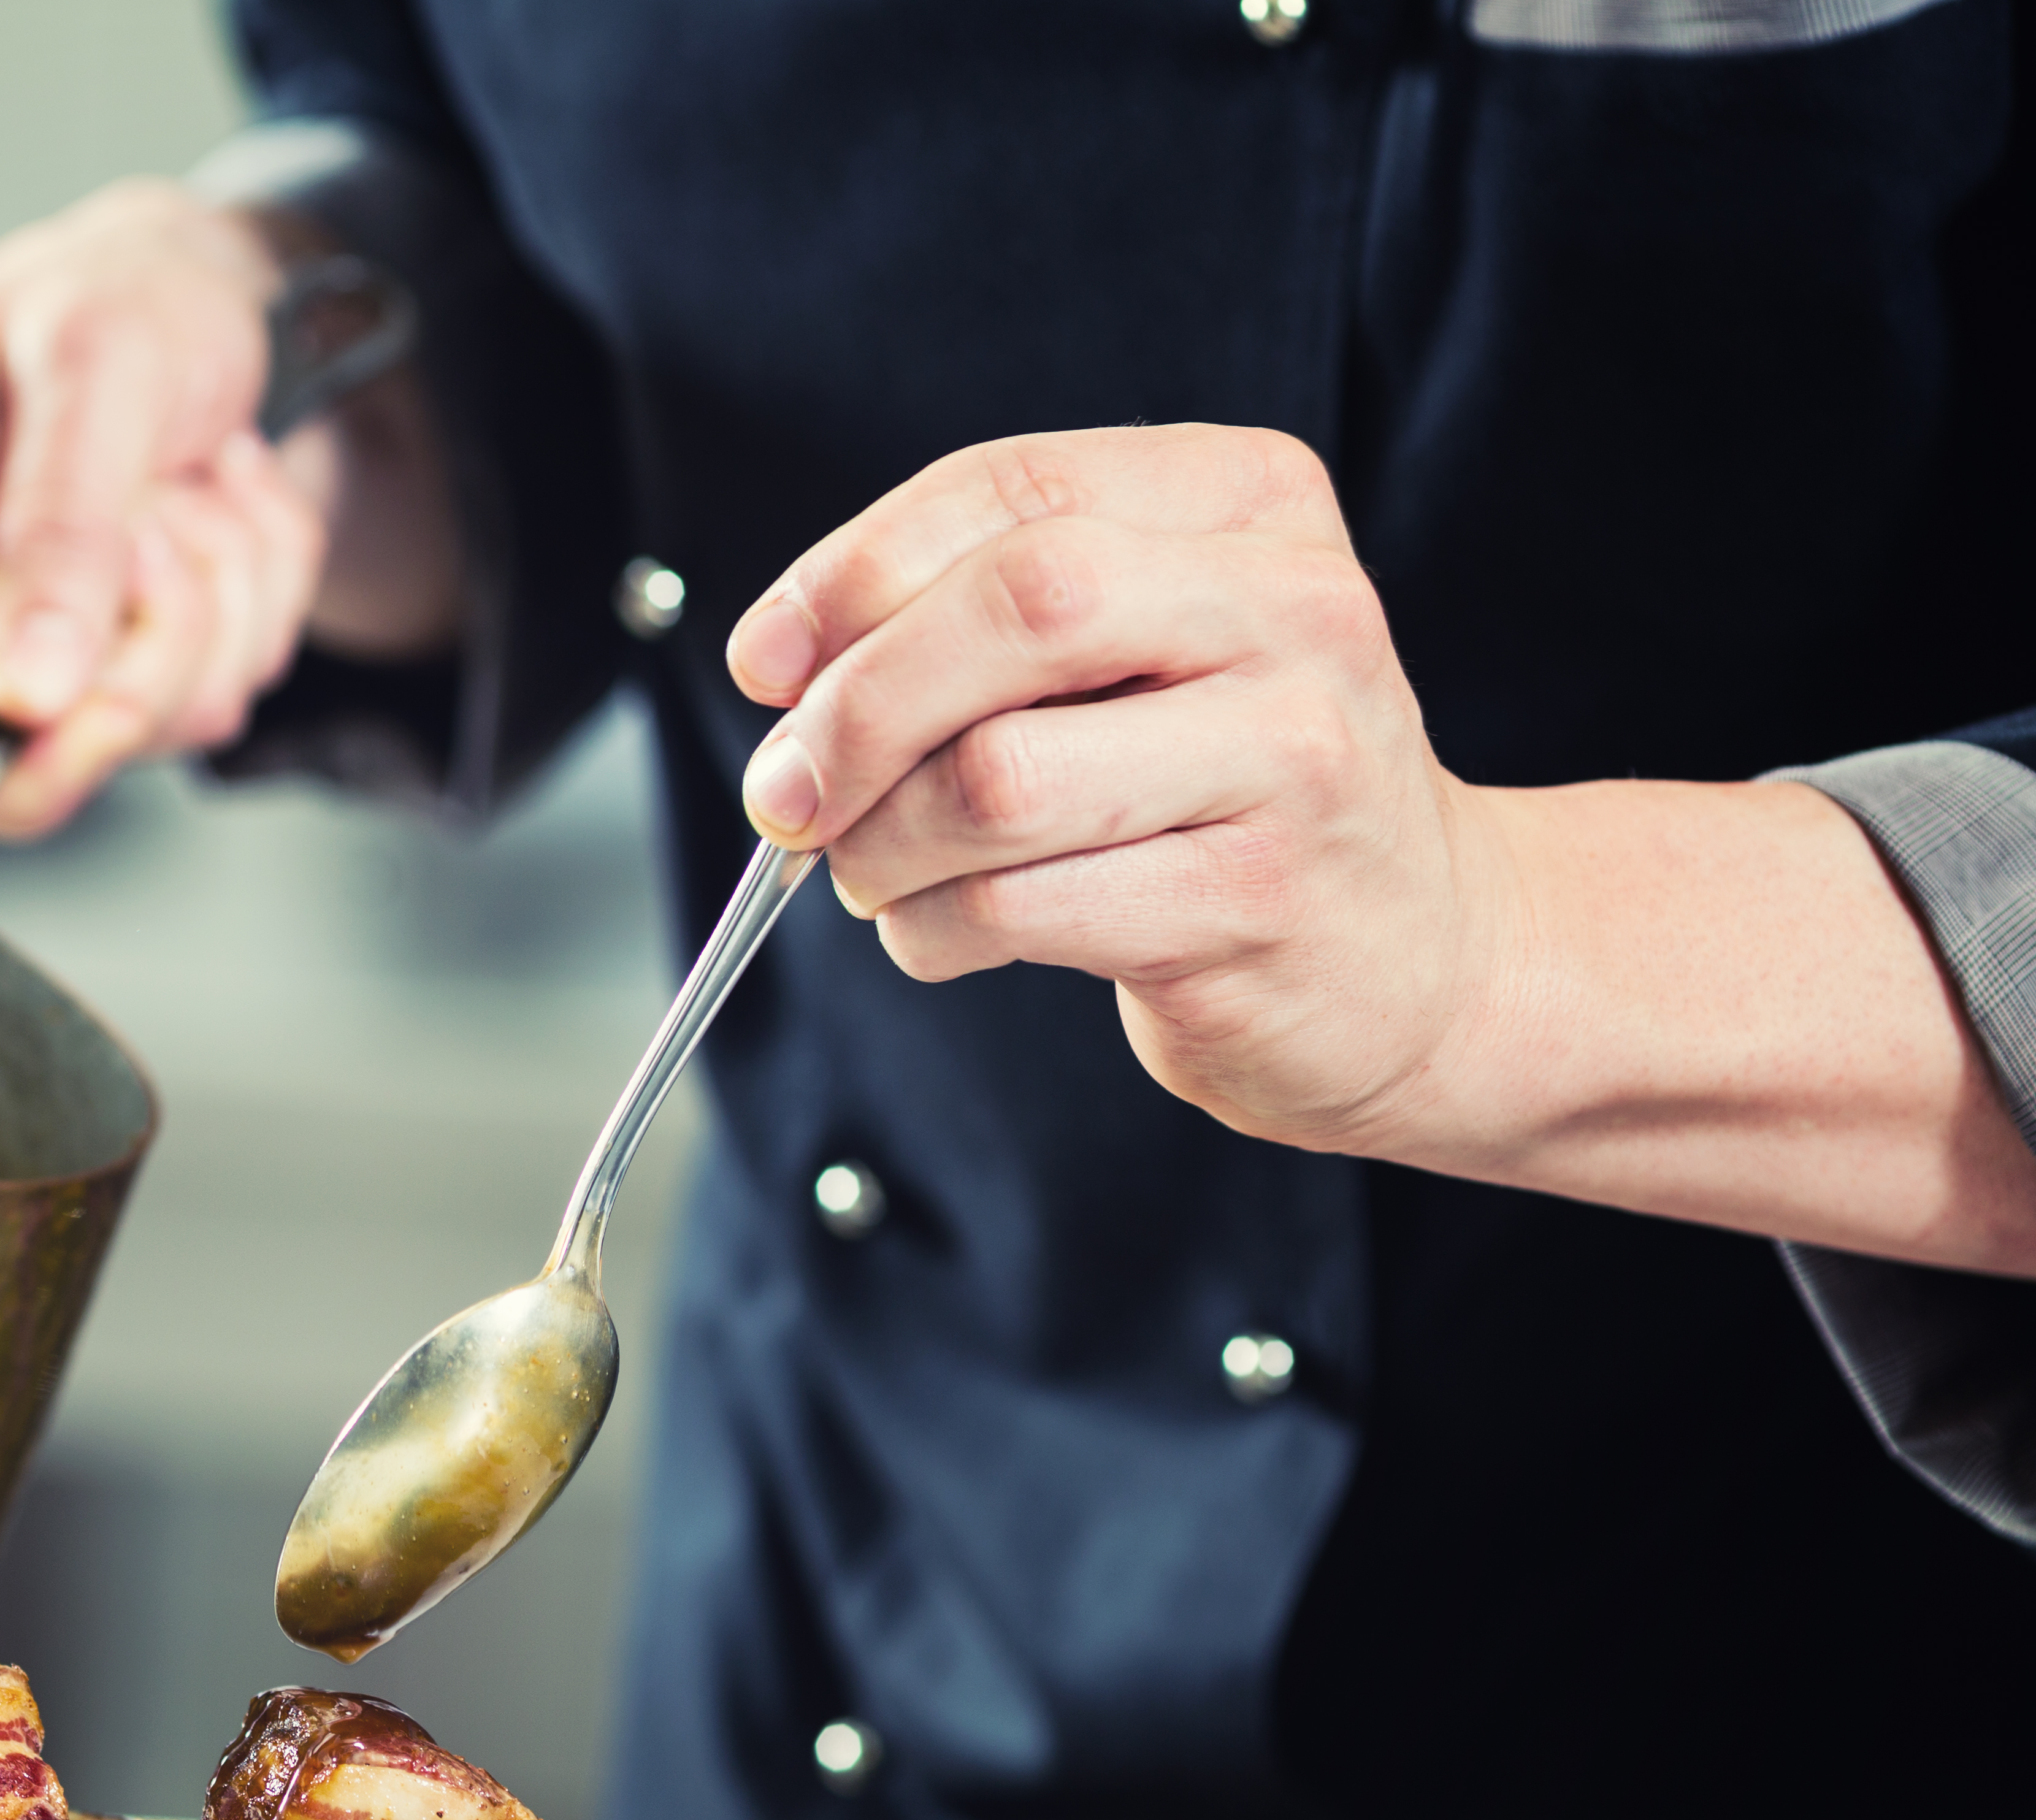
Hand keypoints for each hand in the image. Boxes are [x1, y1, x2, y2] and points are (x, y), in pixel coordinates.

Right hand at [0, 179, 329, 837]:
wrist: (215, 301)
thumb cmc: (126, 299)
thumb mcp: (99, 367)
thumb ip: (57, 531)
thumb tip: (19, 691)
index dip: (4, 749)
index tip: (116, 695)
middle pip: (14, 758)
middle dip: (142, 646)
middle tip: (171, 511)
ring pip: (126, 732)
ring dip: (213, 610)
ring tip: (199, 488)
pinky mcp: (84, 668)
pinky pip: (189, 707)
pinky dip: (239, 614)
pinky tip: (215, 515)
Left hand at [724, 423, 1507, 1161]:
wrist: (1425, 956)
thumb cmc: (1237, 792)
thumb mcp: (1140, 651)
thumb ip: (980, 621)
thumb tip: (785, 667)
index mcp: (1251, 503)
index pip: (1009, 492)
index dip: (852, 573)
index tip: (766, 661)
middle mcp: (1294, 608)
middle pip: (1012, 610)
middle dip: (855, 710)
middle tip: (788, 793)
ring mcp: (1291, 758)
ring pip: (997, 776)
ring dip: (881, 842)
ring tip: (875, 872)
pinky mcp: (1255, 903)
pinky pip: (1019, 907)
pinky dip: (930, 931)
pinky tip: (940, 934)